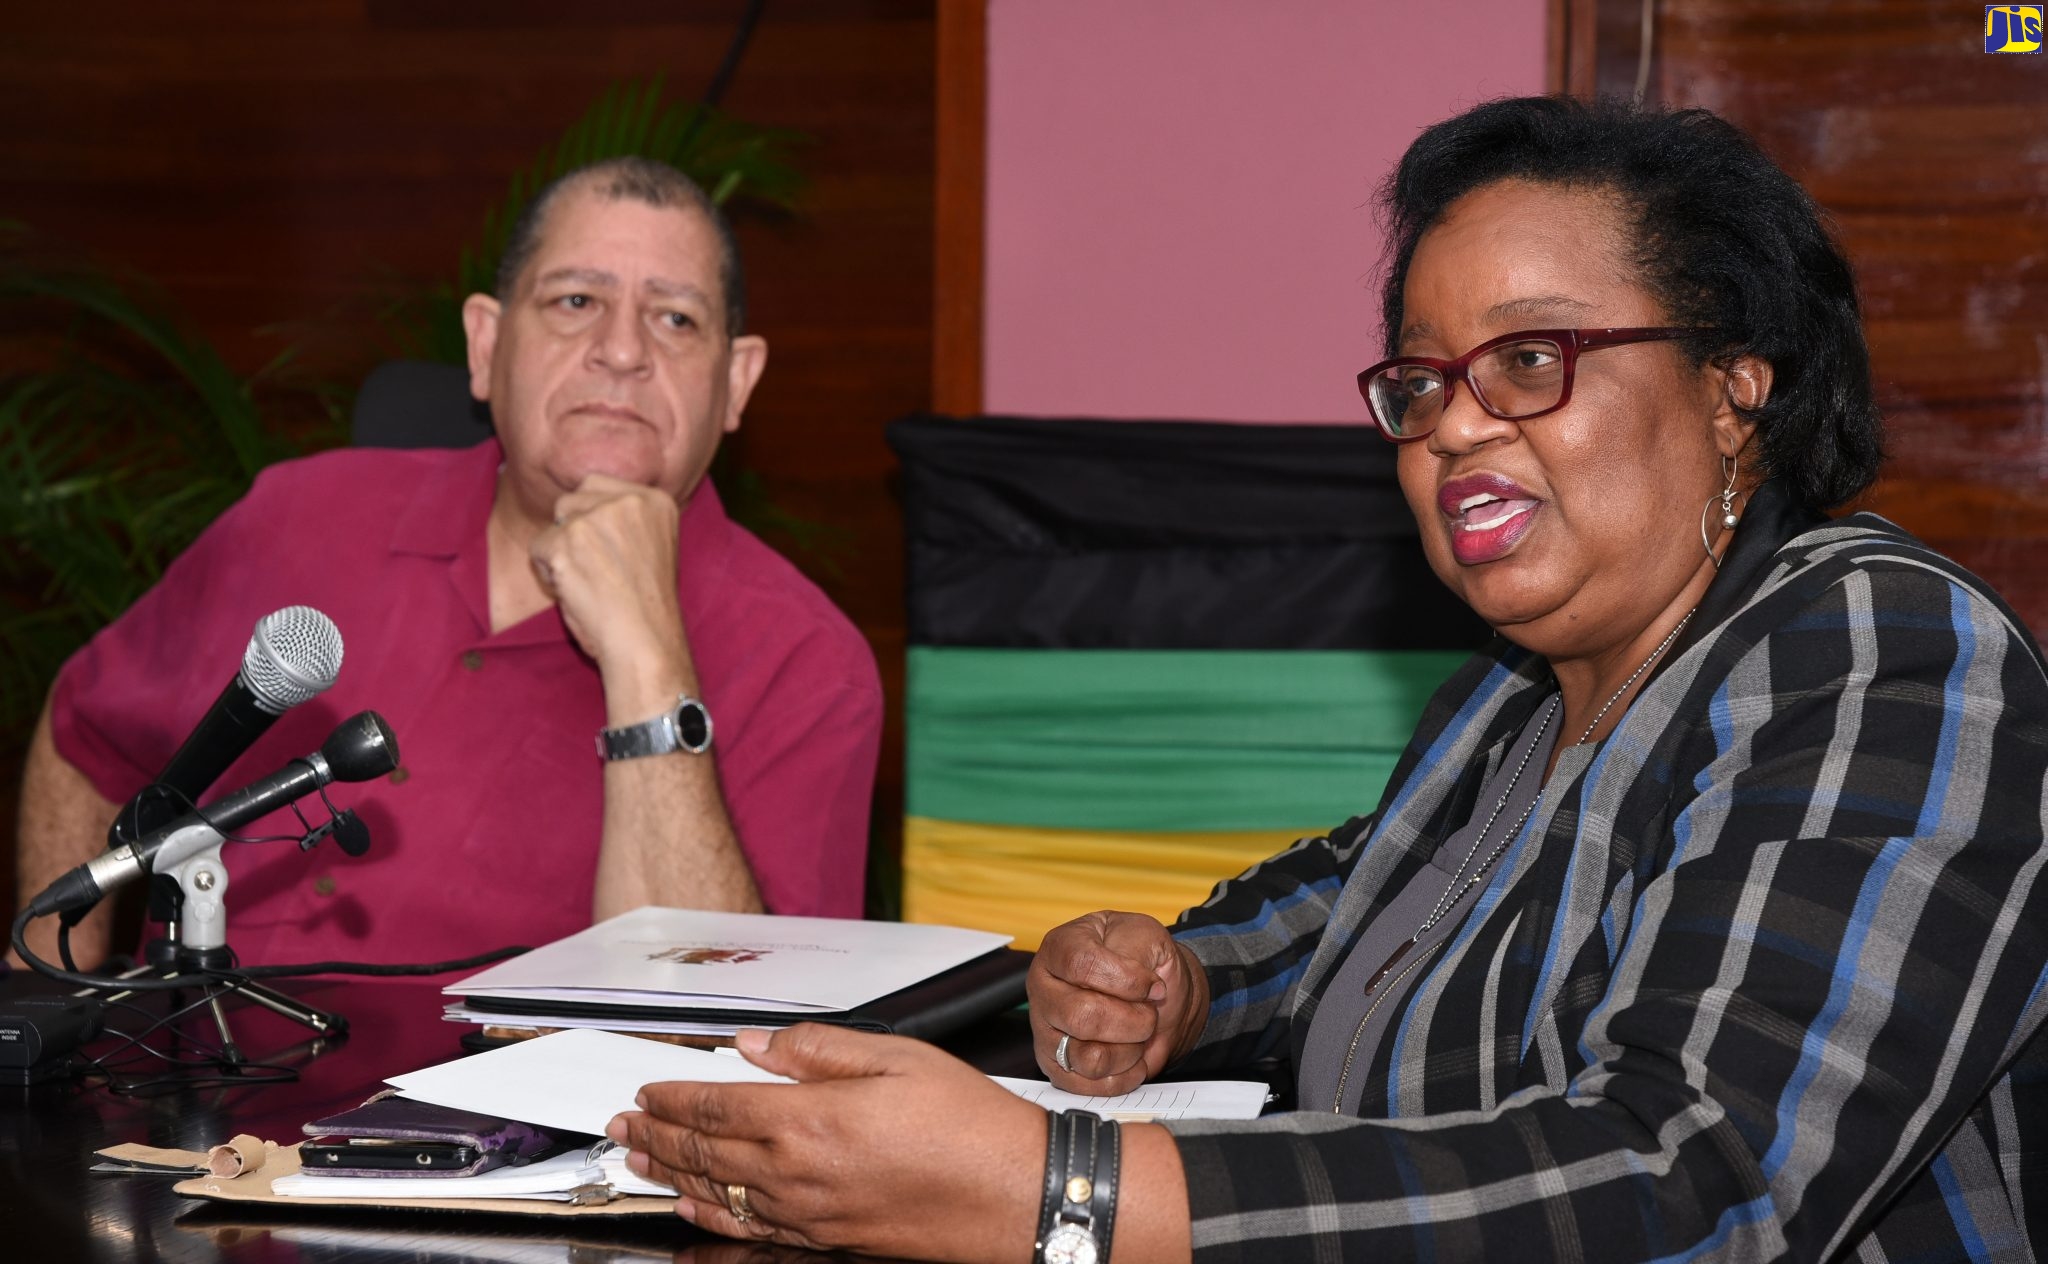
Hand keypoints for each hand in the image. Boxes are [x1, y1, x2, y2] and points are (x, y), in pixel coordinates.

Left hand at [530, 473, 688, 678]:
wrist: (645, 640)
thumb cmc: (647, 606)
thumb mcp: (654, 546)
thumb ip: (627, 521)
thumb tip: (579, 509)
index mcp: (656, 501)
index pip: (600, 485)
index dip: (592, 517)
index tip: (606, 550)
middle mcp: (628, 501)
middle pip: (574, 498)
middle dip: (573, 529)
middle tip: (594, 568)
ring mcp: (596, 519)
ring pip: (555, 522)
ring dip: (560, 549)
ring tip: (585, 580)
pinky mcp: (567, 541)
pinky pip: (538, 547)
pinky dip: (548, 572)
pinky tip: (573, 592)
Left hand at [611, 1025, 1046, 1261]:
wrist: (1012, 1195)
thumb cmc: (968, 1127)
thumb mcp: (897, 1058)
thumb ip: (818, 1049)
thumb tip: (758, 1046)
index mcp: (811, 1119)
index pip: (716, 1106)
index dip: (673, 1096)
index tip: (648, 1088)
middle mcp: (798, 1172)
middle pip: (705, 1152)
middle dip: (656, 1134)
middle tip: (623, 1124)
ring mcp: (808, 1212)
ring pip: (716, 1192)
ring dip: (670, 1173)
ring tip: (639, 1160)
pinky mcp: (826, 1237)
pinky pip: (748, 1228)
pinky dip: (710, 1215)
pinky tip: (692, 1207)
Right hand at [1027, 911, 1208, 1094]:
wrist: (1153, 996)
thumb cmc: (1144, 961)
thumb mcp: (1147, 935)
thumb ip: (1138, 949)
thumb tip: (1137, 983)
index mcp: (1060, 947)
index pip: (1082, 964)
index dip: (1125, 980)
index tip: (1153, 986)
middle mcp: (1043, 988)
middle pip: (1081, 1015)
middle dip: (1132, 1021)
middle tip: (1150, 1015)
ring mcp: (1045, 1030)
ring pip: (1087, 1057)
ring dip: (1129, 1050)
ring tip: (1138, 1035)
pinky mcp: (1056, 1066)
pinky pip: (1089, 1085)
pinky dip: (1122, 1076)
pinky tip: (1132, 1057)